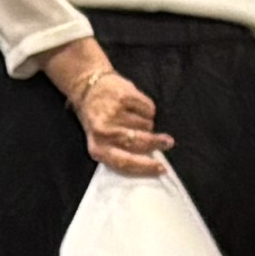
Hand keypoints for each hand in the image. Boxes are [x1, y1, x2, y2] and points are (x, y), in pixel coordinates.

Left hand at [41, 37, 168, 176]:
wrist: (86, 87)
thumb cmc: (97, 119)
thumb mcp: (101, 141)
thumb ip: (120, 152)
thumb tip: (151, 158)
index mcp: (98, 148)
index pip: (125, 163)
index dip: (146, 167)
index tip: (162, 169)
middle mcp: (104, 132)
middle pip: (140, 143)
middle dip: (157, 143)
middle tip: (168, 143)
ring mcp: (115, 113)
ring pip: (147, 125)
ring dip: (146, 123)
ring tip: (133, 117)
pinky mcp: (124, 96)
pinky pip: (149, 109)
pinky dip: (146, 109)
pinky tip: (134, 105)